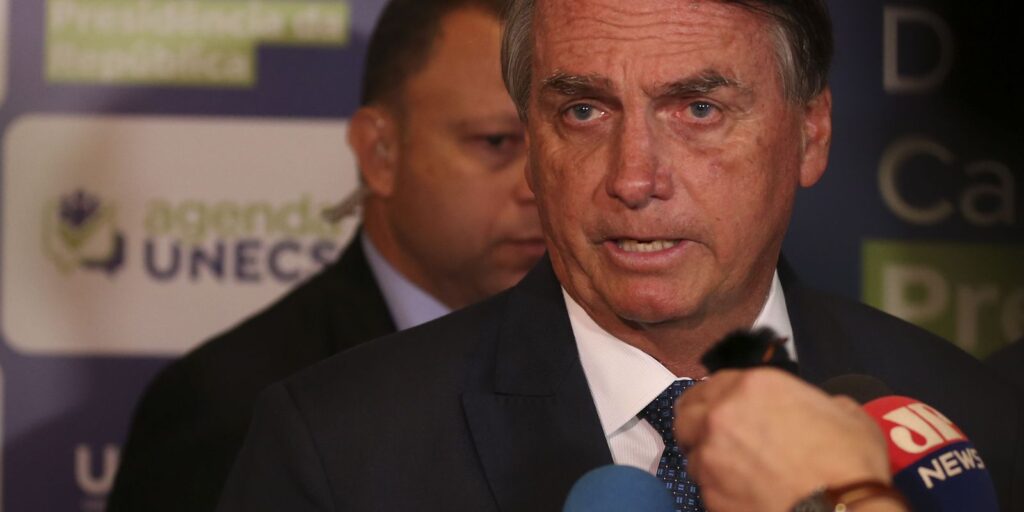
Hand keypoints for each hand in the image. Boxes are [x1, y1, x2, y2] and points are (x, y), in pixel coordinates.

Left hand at [674, 368, 894, 511]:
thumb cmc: (850, 462)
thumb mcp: (847, 415)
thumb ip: (818, 404)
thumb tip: (819, 410)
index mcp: (753, 387)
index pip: (713, 384)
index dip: (719, 398)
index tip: (726, 410)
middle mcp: (721, 416)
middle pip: (686, 415)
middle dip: (697, 423)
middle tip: (714, 437)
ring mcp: (710, 457)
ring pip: (692, 455)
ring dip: (707, 460)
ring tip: (732, 472)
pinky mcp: (709, 495)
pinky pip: (705, 489)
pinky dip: (718, 490)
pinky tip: (741, 495)